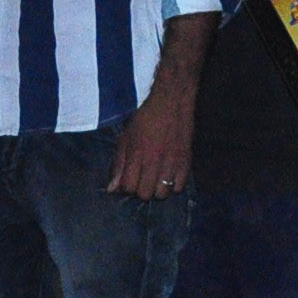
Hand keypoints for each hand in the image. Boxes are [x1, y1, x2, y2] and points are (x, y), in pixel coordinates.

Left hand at [106, 79, 198, 200]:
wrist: (171, 103)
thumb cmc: (145, 119)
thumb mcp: (126, 138)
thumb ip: (118, 164)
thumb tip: (111, 189)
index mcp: (136, 155)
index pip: (128, 187)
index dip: (126, 185)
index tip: (129, 177)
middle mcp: (153, 162)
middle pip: (145, 194)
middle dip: (141, 189)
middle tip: (143, 178)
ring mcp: (171, 163)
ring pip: (162, 194)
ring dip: (157, 189)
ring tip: (156, 178)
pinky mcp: (186, 162)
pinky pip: (179, 187)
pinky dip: (173, 185)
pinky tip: (169, 174)